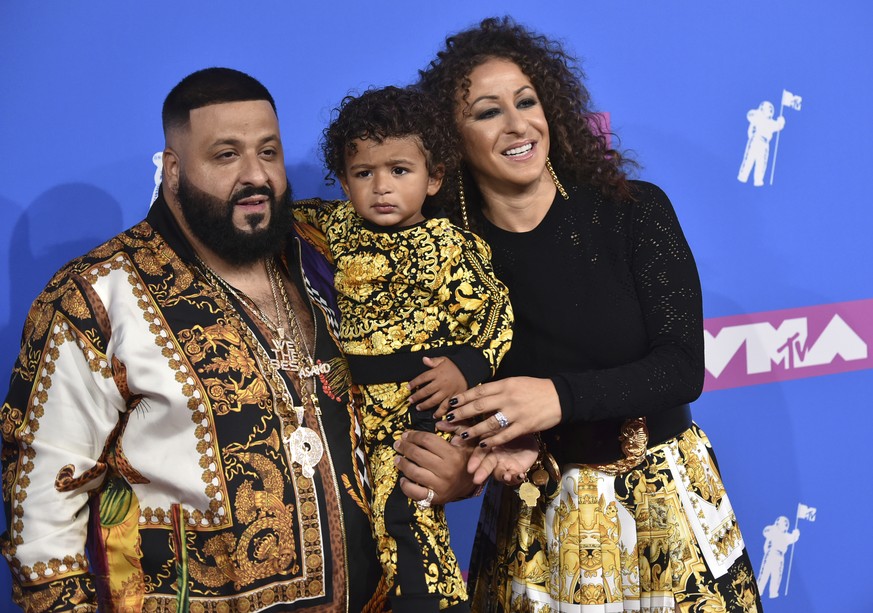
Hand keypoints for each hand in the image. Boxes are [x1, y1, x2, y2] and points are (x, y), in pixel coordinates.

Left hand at [394, 430, 476, 504]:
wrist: (474, 483)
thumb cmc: (467, 459)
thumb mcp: (467, 440)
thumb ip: (456, 428)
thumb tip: (438, 423)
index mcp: (453, 455)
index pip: (427, 441)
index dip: (414, 435)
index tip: (406, 435)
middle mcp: (446, 470)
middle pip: (418, 455)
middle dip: (404, 447)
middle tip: (398, 444)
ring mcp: (440, 486)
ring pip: (414, 472)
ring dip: (402, 464)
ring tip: (397, 459)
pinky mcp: (436, 498)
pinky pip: (415, 493)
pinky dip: (406, 486)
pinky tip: (402, 479)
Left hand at [407, 356, 466, 414]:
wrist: (469, 370)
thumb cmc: (454, 365)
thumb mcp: (444, 360)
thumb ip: (433, 361)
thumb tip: (424, 359)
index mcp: (437, 373)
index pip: (422, 378)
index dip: (414, 383)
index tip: (408, 387)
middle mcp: (441, 383)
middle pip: (426, 391)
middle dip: (417, 397)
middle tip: (410, 401)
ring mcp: (448, 391)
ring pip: (434, 400)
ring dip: (425, 405)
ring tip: (419, 408)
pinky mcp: (454, 397)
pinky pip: (446, 406)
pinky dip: (440, 412)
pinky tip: (435, 416)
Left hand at [438, 376, 561, 447]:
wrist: (559, 396)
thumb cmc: (535, 388)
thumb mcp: (515, 382)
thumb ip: (498, 389)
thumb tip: (477, 394)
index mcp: (505, 384)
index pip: (478, 391)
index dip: (462, 398)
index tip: (449, 403)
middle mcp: (508, 397)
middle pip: (479, 406)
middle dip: (461, 414)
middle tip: (447, 420)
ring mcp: (516, 412)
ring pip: (490, 423)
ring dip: (473, 430)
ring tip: (461, 435)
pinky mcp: (524, 425)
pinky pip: (505, 435)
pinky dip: (492, 441)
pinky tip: (482, 445)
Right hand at [468, 433, 539, 485]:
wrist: (528, 433)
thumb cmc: (510, 429)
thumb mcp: (501, 427)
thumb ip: (490, 432)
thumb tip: (471, 433)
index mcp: (488, 445)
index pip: (479, 453)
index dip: (475, 460)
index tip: (470, 468)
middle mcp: (494, 457)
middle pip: (487, 465)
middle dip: (482, 472)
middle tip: (477, 480)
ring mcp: (504, 465)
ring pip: (499, 473)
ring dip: (502, 476)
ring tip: (506, 476)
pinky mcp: (515, 471)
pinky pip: (514, 478)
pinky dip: (516, 478)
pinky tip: (521, 475)